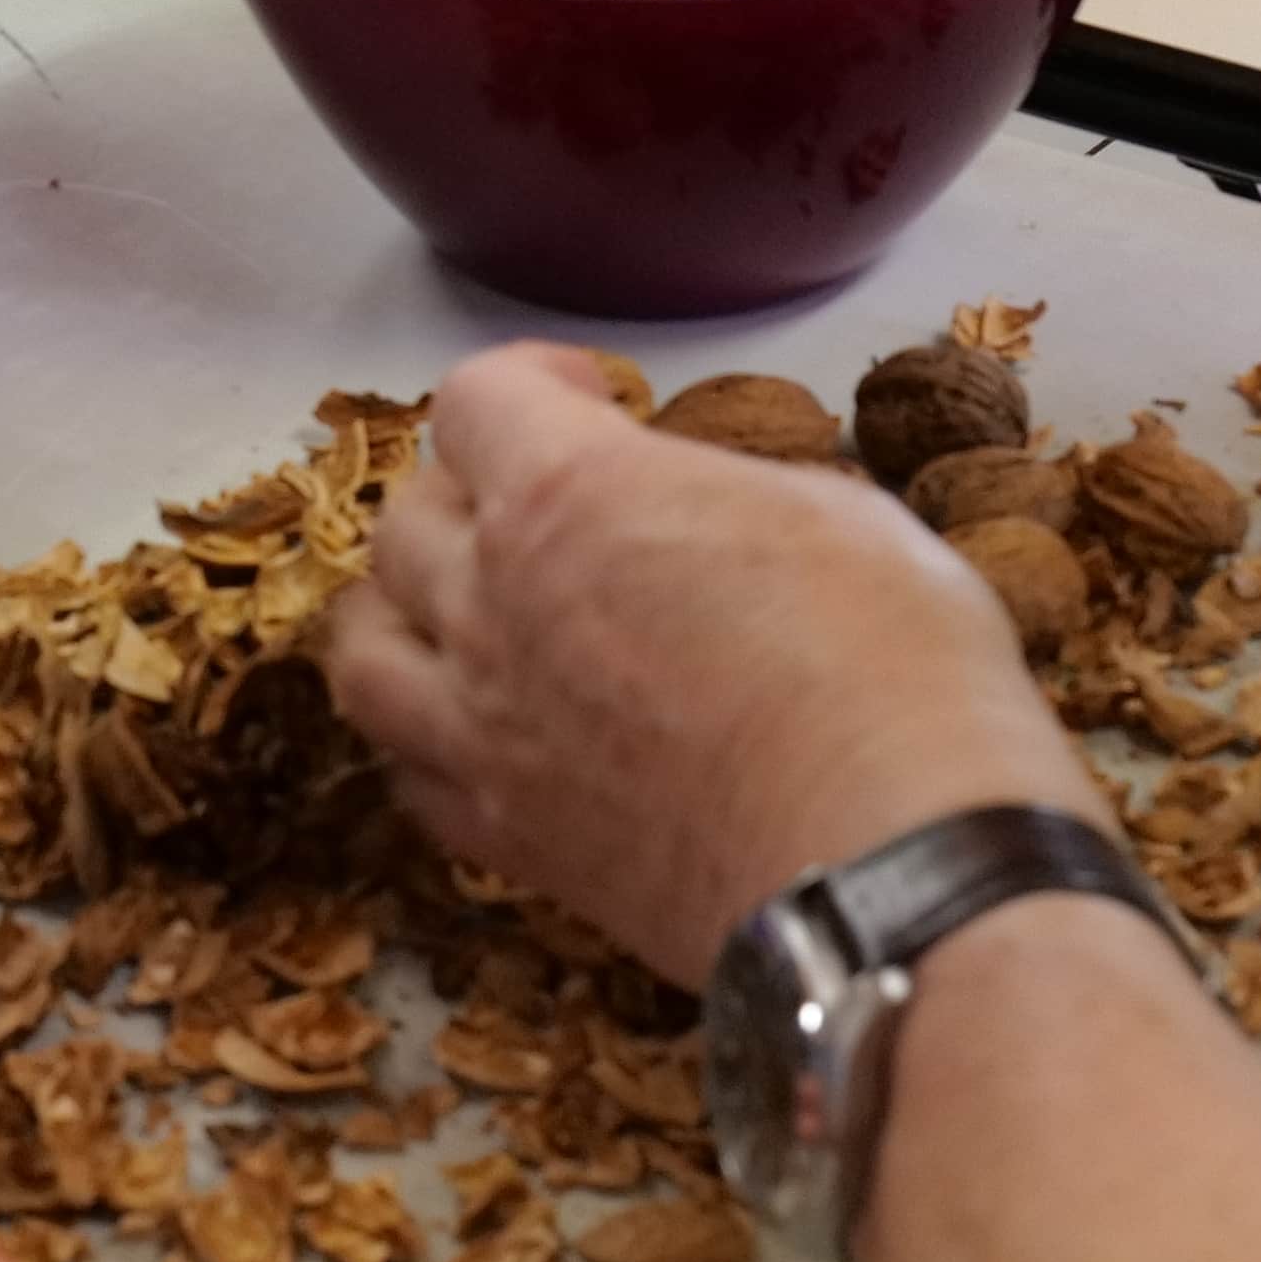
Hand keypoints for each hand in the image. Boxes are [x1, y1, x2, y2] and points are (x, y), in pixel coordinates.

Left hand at [316, 348, 1104, 983]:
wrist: (889, 880)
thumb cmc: (897, 677)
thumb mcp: (843, 522)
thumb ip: (731, 499)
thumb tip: (707, 517)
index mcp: (569, 496)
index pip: (476, 399)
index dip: (531, 381)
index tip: (587, 396)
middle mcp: (493, 607)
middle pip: (406, 520)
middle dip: (470, 493)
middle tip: (541, 508)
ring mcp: (486, 734)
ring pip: (363, 653)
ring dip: (401, 614)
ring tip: (458, 613)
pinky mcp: (510, 842)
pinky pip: (412, 777)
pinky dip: (429, 744)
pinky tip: (484, 736)